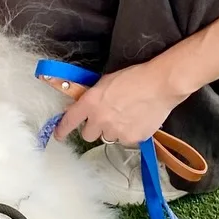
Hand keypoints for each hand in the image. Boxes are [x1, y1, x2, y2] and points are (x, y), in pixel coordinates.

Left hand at [54, 59, 187, 145]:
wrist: (160, 84)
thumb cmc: (135, 77)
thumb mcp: (106, 82)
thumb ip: (92, 96)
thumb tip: (84, 105)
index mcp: (90, 103)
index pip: (69, 121)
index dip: (62, 130)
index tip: (59, 135)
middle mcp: (99, 120)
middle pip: (88, 135)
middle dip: (95, 128)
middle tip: (107, 118)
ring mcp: (115, 131)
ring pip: (109, 137)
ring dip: (114, 130)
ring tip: (128, 115)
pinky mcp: (131, 138)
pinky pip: (126, 140)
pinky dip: (130, 133)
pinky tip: (138, 119)